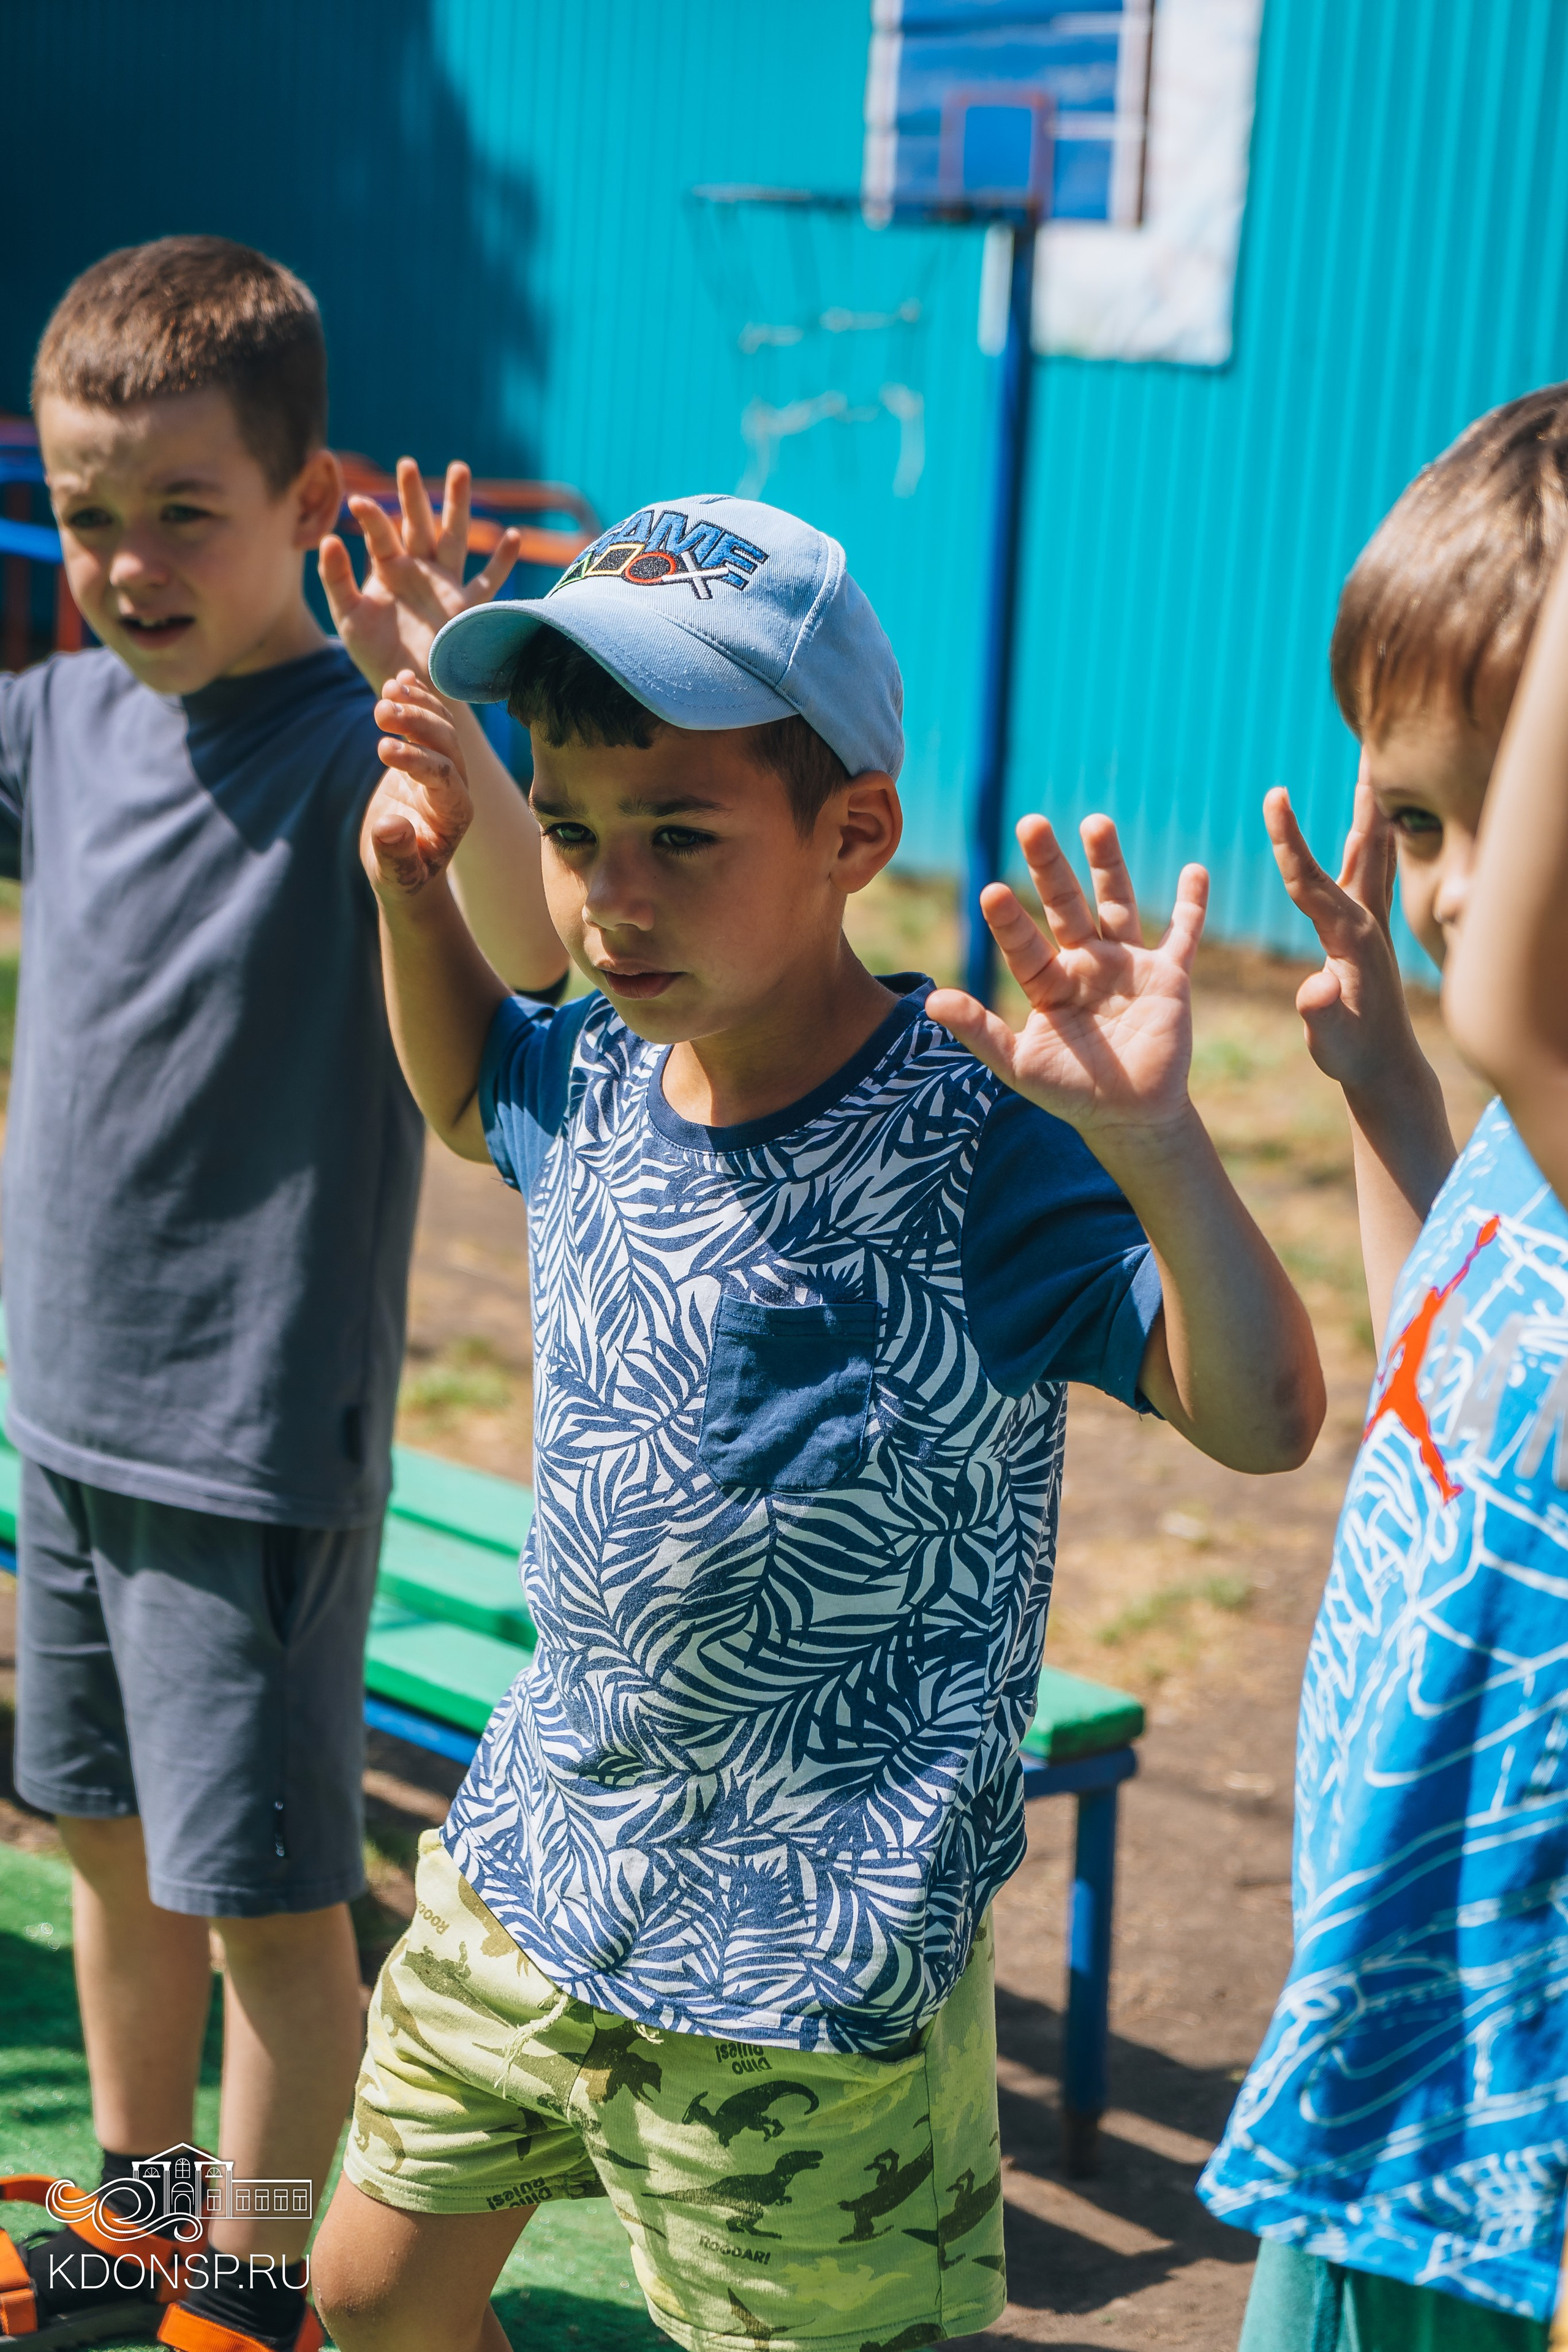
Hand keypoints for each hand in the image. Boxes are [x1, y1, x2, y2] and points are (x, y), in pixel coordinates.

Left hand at [320, 459, 523, 692]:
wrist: (407, 686)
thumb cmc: (375, 653)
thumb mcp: (348, 615)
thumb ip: (336, 578)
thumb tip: (327, 539)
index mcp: (389, 569)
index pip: (381, 535)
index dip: (372, 518)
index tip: (357, 501)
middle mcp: (418, 570)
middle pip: (418, 524)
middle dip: (414, 494)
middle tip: (407, 464)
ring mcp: (445, 584)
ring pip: (453, 538)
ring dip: (457, 505)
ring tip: (459, 470)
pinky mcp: (466, 607)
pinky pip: (488, 582)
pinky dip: (503, 561)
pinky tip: (514, 536)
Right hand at [362, 671, 473, 901]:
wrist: (407, 872)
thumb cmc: (403, 878)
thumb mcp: (398, 876)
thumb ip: (396, 854)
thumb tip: (390, 826)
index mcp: (455, 814)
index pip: (443, 775)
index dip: (415, 760)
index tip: (382, 748)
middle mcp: (457, 786)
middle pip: (446, 743)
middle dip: (416, 723)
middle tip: (381, 709)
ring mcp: (443, 768)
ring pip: (440, 726)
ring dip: (416, 704)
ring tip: (387, 688)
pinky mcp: (425, 758)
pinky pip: (428, 722)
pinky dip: (416, 699)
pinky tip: (399, 679)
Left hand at [927, 813, 1204, 1139]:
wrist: (1129, 1118)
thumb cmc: (1070, 1092)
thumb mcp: (1018, 1065)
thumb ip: (979, 1031)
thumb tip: (932, 1002)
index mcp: (1048, 982)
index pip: (1024, 945)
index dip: (1008, 921)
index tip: (990, 890)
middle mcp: (1084, 963)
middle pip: (1064, 905)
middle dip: (1049, 867)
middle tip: (1030, 823)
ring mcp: (1126, 966)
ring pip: (1115, 904)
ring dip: (1107, 865)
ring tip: (1095, 822)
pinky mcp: (1168, 977)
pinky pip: (1183, 934)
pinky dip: (1191, 905)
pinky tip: (1195, 870)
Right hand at [1265, 771, 1423, 1091]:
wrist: (1386, 1067)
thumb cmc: (1351, 1054)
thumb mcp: (1328, 1040)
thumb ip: (1319, 1012)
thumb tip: (1312, 990)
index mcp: (1350, 937)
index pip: (1311, 878)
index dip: (1289, 839)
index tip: (1274, 795)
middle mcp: (1367, 918)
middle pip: (1363, 844)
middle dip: (1362, 797)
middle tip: (1367, 749)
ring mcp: (1373, 921)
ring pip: (1372, 851)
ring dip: (1369, 809)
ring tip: (1370, 769)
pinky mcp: (1371, 928)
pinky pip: (1370, 869)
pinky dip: (1368, 839)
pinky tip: (1367, 826)